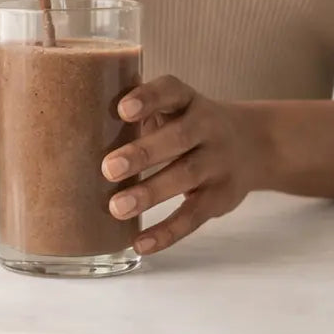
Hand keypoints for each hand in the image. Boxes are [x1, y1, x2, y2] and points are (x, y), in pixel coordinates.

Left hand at [102, 76, 260, 254]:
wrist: (255, 144)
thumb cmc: (190, 125)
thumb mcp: (175, 109)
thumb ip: (140, 113)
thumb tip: (78, 122)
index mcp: (189, 101)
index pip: (171, 91)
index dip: (148, 98)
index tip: (122, 109)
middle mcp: (208, 127)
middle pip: (178, 138)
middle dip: (143, 153)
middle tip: (108, 168)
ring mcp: (218, 162)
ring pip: (186, 176)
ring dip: (151, 193)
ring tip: (116, 208)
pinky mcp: (221, 197)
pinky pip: (194, 216)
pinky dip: (167, 231)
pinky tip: (140, 243)